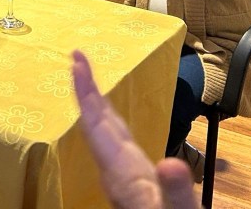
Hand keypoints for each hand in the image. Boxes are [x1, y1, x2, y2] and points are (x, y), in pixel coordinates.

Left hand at [72, 50, 197, 208]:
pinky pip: (117, 146)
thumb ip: (176, 193)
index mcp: (124, 175)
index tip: (74, 62)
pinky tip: (113, 122)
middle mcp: (118, 174)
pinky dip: (112, 124)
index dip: (86, 93)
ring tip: (88, 79)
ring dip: (96, 104)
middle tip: (77, 57)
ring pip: (105, 135)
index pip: (97, 126)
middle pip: (96, 125)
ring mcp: (124, 180)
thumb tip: (170, 165)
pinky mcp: (135, 186)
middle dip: (86, 90)